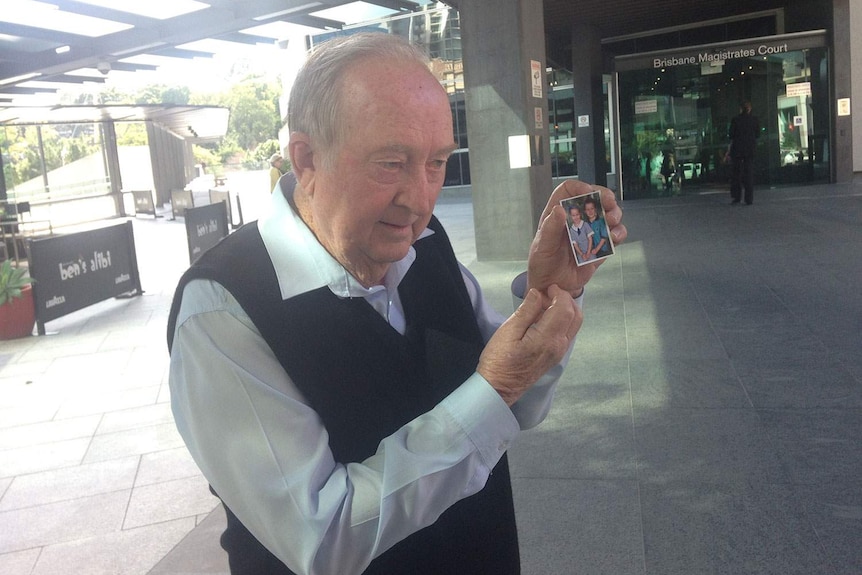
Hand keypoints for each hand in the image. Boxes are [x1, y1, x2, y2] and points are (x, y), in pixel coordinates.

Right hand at [478, 285, 581, 405]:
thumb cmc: (499, 360)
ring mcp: (559, 353)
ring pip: (574, 325)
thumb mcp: (508, 331)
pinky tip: (545, 318)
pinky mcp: (555, 357)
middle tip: (548, 294)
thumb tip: (538, 294)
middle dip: (566, 300)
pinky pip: (567, 333)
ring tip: (545, 305)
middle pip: (576, 316)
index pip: (565, 309)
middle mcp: (559, 346)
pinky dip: (562, 321)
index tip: (548, 288)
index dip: (559, 294)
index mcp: (548, 338)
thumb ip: (526, 311)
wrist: (498, 388)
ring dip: (565, 310)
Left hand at [527, 180, 626, 297]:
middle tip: (609, 202)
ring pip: (607, 214)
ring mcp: (590, 231)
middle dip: (604, 197)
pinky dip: (618, 233)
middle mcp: (575, 220)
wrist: (554, 286)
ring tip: (611, 221)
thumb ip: (550, 229)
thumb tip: (559, 210)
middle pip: (593, 198)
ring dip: (614, 214)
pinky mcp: (600, 245)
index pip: (568, 191)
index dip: (579, 187)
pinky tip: (614, 237)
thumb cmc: (543, 265)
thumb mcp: (542, 247)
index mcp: (557, 215)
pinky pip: (614, 234)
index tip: (588, 192)